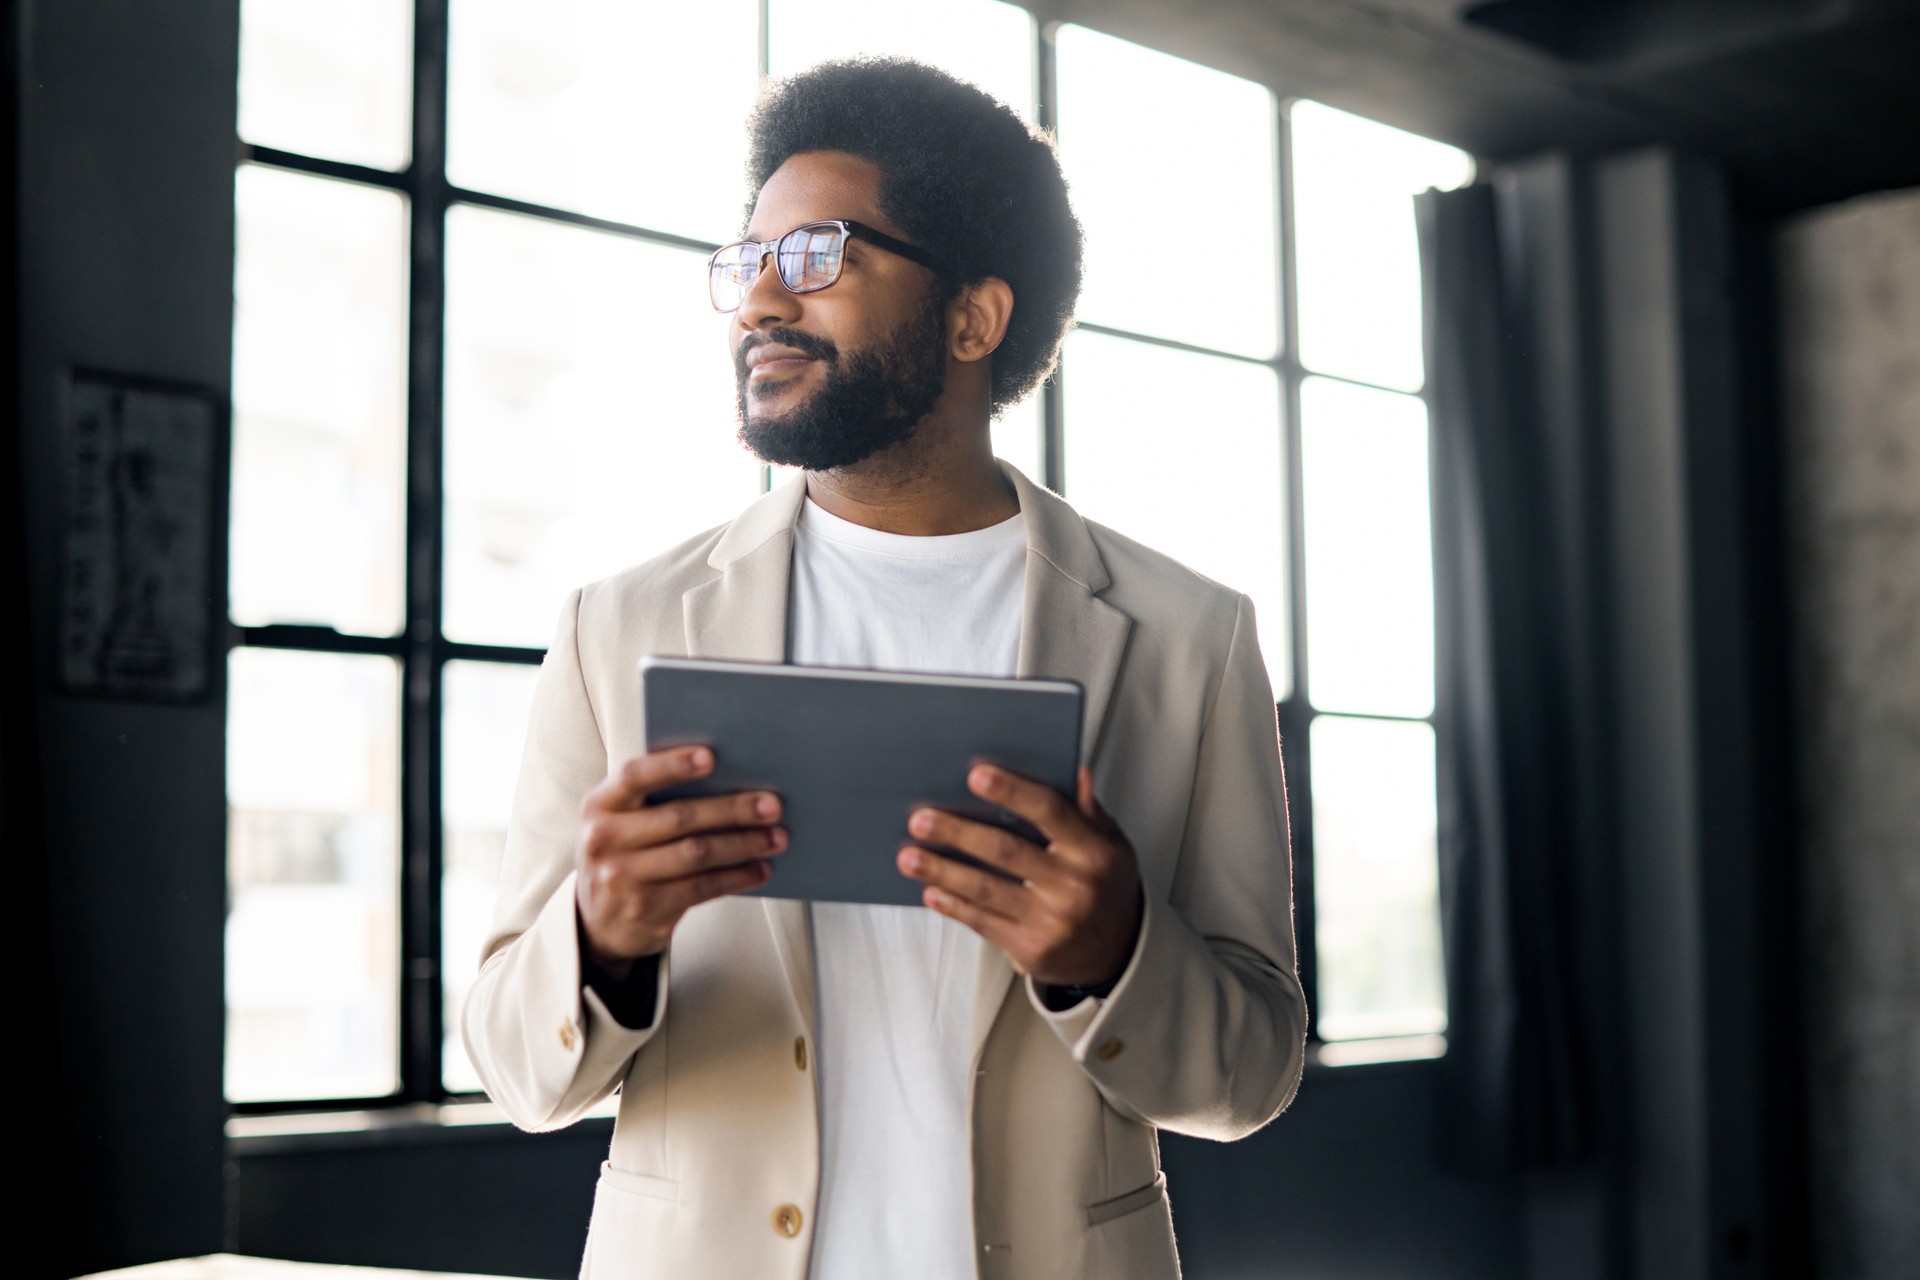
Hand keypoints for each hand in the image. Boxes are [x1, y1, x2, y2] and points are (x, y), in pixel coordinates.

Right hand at [575, 747, 786, 977]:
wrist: (601, 920)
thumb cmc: (625, 853)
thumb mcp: (622, 821)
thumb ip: (655, 797)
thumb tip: (729, 776)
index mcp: (600, 805)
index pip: (634, 776)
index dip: (673, 765)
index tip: (712, 757)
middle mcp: (604, 840)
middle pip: (679, 817)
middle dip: (732, 809)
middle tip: (772, 805)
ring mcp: (623, 877)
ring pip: (697, 853)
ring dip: (744, 844)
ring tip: (776, 837)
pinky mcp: (647, 908)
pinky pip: (702, 887)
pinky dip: (737, 876)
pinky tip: (760, 869)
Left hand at [897, 766, 1142, 989]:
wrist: (1117, 952)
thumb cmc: (1106, 887)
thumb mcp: (1112, 844)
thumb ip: (1088, 811)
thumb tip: (1075, 772)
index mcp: (1093, 852)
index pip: (1050, 812)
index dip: (1012, 791)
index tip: (977, 776)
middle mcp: (1074, 887)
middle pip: (1006, 851)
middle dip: (958, 833)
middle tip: (922, 819)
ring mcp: (1051, 922)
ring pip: (986, 890)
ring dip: (942, 870)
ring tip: (910, 856)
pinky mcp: (1031, 950)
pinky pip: (983, 923)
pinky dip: (953, 905)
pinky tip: (931, 890)